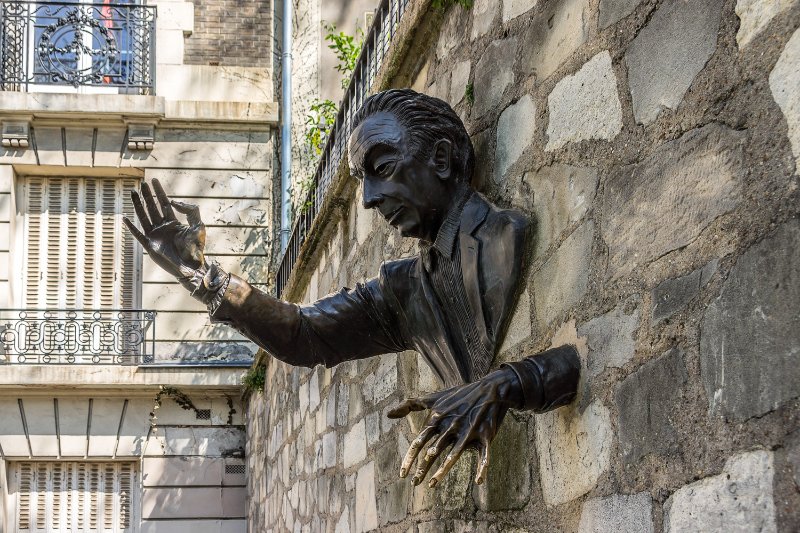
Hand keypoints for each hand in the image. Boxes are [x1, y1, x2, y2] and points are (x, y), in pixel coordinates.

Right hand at [123, 179, 206, 286]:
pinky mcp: (150, 245)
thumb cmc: (196, 248)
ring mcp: (155, 236)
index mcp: (173, 222)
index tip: (153, 180)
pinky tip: (125, 218)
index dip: (159, 191)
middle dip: (147, 195)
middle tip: (142, 183)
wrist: (192, 266)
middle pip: (152, 207)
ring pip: (144, 217)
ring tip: (132, 193)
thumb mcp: (198, 225)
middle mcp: (163, 227)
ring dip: (138, 205)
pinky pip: (138, 234)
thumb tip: (173, 201)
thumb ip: (190, 210)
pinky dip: (131, 227)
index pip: (164, 203)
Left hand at [387, 367, 523, 487]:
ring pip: (454, 455)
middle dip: (423, 468)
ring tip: (432, 483)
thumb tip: (388, 414)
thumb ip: (410, 405)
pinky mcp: (486, 435)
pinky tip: (479, 481)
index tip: (402, 474)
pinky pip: (484, 454)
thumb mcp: (434, 397)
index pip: (419, 441)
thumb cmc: (459, 395)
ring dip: (443, 470)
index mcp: (438, 418)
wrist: (491, 388)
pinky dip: (482, 468)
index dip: (409, 458)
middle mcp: (451, 426)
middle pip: (433, 451)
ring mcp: (469, 431)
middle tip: (415, 483)